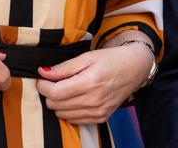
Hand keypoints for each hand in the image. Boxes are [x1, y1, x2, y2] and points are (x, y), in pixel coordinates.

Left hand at [36, 41, 153, 123]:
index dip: (43, 86)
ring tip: (67, 89)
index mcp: (89, 82)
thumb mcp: (87, 57)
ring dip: (59, 103)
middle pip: (55, 105)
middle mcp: (93, 101)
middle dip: (50, 93)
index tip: (42, 78)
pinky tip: (75, 98)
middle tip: (55, 82)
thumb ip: (64, 67)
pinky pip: (74, 120)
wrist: (134, 69)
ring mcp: (97, 112)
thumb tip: (43, 73)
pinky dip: (69, 111)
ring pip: (62, 115)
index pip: (55, 93)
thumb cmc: (111, 60)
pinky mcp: (100, 118)